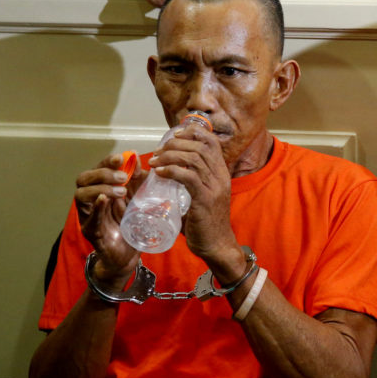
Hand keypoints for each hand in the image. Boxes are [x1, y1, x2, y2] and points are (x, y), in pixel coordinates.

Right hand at [74, 153, 144, 285]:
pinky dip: (97, 207)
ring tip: (121, 191)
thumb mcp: (138, 199)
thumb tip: (138, 160)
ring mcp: (88, 216)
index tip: (121, 157)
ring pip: (80, 194)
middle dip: (103, 173)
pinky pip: (89, 218)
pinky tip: (104, 199)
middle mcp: (89, 200)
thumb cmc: (131, 224)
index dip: (106, 162)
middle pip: (83, 179)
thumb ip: (137, 181)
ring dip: (101, 188)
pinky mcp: (91, 232)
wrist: (129, 254)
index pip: (96, 169)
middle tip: (123, 177)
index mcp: (99, 190)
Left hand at [146, 121, 238, 267]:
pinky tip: (159, 172)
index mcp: (221, 173)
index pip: (211, 141)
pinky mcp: (205, 199)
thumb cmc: (204, 222)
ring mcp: (214, 187)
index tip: (174, 135)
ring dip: (170, 155)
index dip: (193, 132)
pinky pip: (188, 177)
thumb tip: (166, 170)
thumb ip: (189, 182)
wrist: (216, 245)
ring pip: (193, 158)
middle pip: (200, 146)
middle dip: (176, 143)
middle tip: (158, 151)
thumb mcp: (201, 195)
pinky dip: (171, 171)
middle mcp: (220, 177)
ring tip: (155, 161)